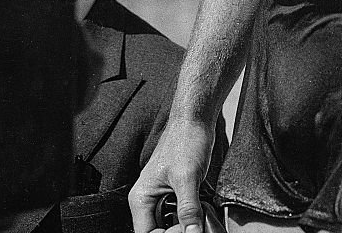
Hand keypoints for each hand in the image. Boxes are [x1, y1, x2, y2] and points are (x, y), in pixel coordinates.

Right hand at [129, 118, 215, 232]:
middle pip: (159, 230)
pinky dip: (191, 214)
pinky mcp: (175, 191)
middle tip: (195, 223)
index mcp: (141, 198)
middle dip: (178, 230)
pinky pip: (180, 212)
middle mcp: (148, 200)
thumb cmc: (186, 139)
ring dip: (186, 223)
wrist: (196, 119)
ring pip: (171, 223)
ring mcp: (161, 196)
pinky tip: (201, 208)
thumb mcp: (187, 178)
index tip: (187, 230)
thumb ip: (188, 209)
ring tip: (199, 214)